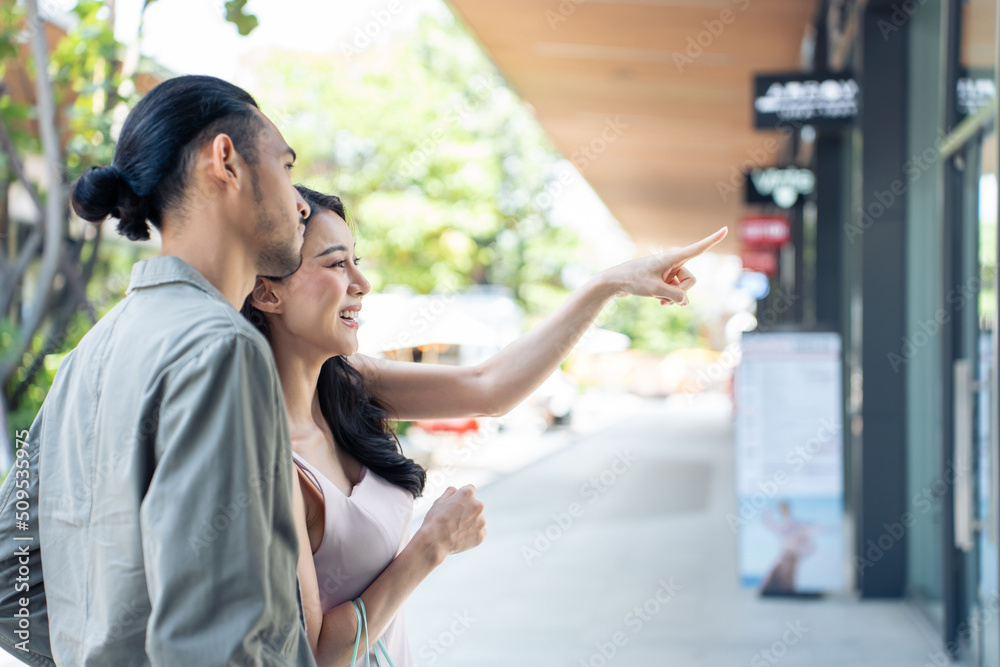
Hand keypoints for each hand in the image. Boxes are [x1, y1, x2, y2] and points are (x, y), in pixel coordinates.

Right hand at [415, 485, 485, 563]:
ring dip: (470, 522)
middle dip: (467, 510)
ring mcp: (481, 521)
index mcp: (468, 494)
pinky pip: (479, 532)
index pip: (470, 490)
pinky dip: (472, 534)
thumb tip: (455, 490)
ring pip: (477, 519)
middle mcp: (478, 505)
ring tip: (455, 529)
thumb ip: (450, 492)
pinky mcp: (481, 535)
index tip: (456, 504)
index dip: (461, 497)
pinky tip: (460, 536)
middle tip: (454, 518)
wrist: (434, 542)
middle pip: (475, 505)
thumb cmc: (434, 520)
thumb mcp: (439, 500)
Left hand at [600, 227, 727, 305]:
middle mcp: (673, 262)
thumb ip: (675, 296)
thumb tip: (685, 302)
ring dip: (673, 297)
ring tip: (658, 300)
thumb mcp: (655, 290)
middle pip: (690, 280)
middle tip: (663, 297)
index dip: (712, 240)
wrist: (614, 282)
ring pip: (683, 288)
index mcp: (672, 258)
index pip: (697, 249)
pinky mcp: (664, 279)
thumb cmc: (633, 281)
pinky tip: (658, 301)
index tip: (725, 229)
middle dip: (681, 292)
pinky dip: (669, 297)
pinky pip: (675, 291)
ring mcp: (669, 271)